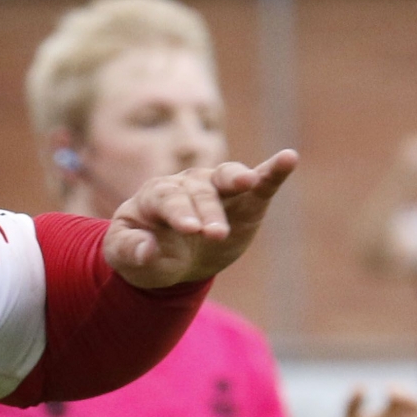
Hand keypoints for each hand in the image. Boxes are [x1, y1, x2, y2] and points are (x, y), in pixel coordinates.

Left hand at [104, 150, 298, 288]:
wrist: (170, 258)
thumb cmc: (145, 253)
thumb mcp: (128, 258)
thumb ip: (132, 252)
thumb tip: (148, 249)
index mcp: (154, 196)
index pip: (167, 199)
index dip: (179, 212)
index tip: (190, 229)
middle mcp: (187, 184)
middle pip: (199, 193)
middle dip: (208, 213)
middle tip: (214, 235)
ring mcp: (216, 188)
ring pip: (227, 176)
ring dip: (237, 179)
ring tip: (249, 182)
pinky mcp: (245, 199)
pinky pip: (260, 181)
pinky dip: (274, 170)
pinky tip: (289, 158)